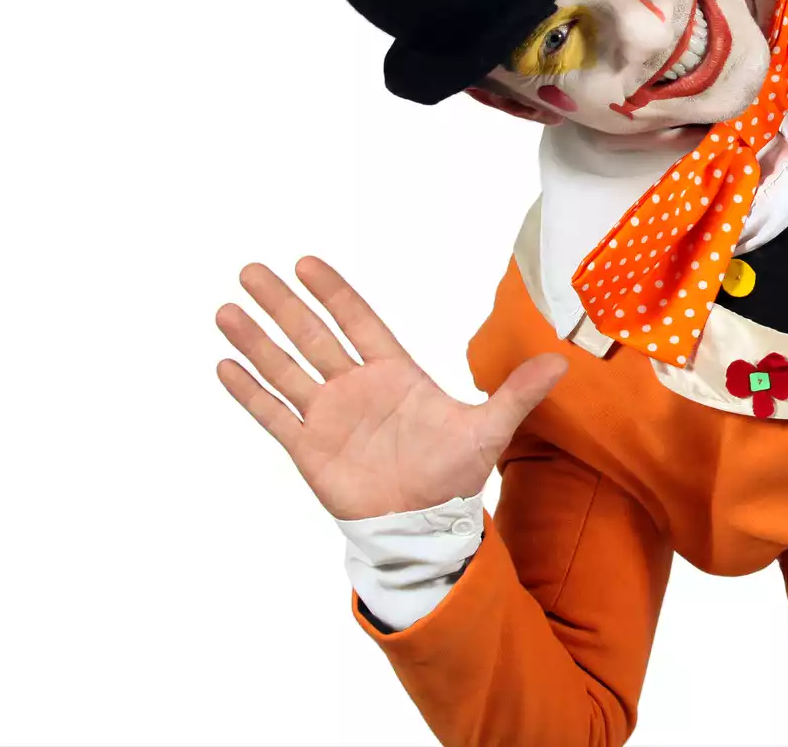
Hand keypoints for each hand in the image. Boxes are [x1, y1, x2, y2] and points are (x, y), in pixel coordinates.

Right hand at [214, 257, 566, 520]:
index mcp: (394, 373)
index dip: (333, 293)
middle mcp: (355, 387)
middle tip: (251, 270)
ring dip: (256, 340)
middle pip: (312, 335)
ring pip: (286, 368)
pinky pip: (273, 414)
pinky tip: (224, 364)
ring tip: (226, 309)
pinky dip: (250, 391)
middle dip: (283, 304)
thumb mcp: (489, 430)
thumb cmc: (454, 474)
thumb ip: (517, 393)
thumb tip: (563, 362)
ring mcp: (328, 416)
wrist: (426, 525)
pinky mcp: (309, 448)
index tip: (306, 263)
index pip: (358, 321)